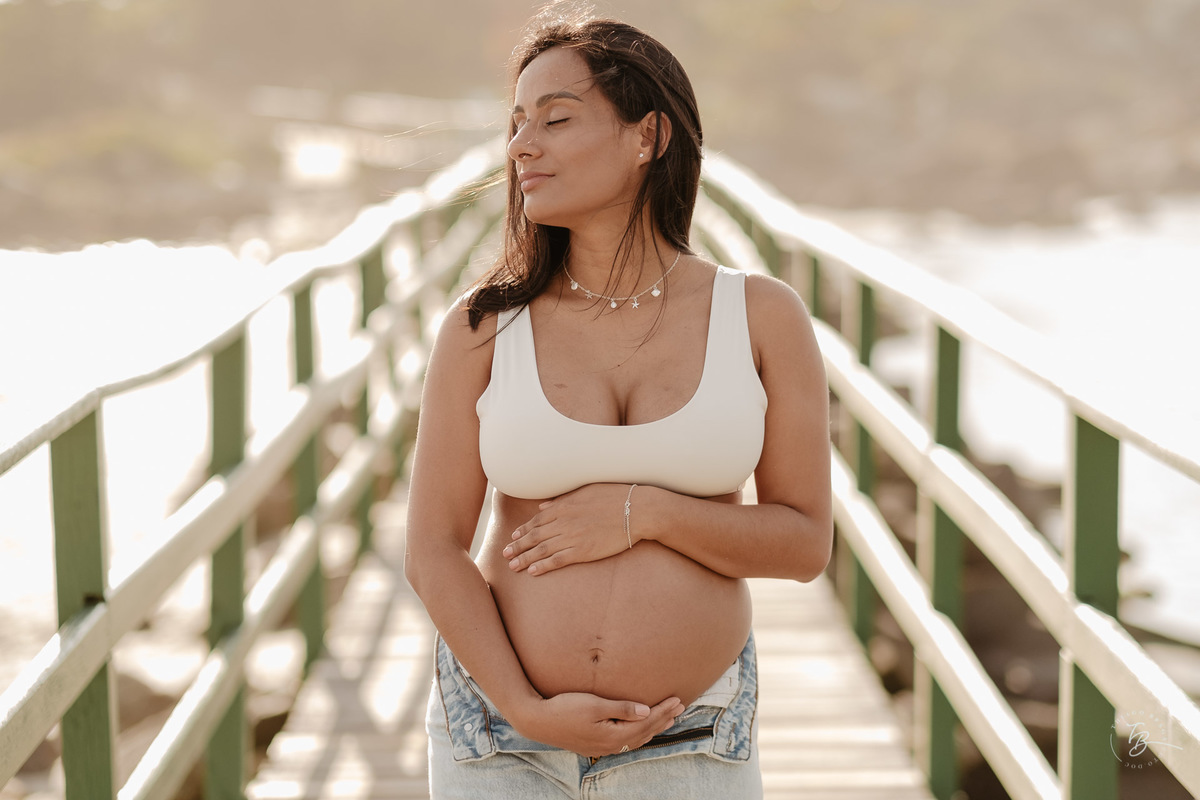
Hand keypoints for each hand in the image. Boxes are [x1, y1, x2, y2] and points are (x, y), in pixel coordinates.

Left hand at [504, 484, 635, 574]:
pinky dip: (543, 566)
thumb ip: (562, 499)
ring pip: (541, 550)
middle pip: (534, 536)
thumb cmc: (614, 496)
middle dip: (517, 546)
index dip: (523, 530)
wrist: (636, 510)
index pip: (536, 520)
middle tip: (505, 554)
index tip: (513, 537)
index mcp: (563, 506)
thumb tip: (543, 505)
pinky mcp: (583, 551)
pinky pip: (557, 560)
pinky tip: (532, 572)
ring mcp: (572, 537)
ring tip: (513, 566)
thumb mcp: (585, 491)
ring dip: (525, 558)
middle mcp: (563, 522)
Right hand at [515, 692, 684, 756]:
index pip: (646, 723)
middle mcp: (611, 744)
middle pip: (644, 732)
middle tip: (680, 707)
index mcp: (613, 735)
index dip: (663, 711)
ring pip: (636, 738)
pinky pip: (625, 740)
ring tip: (668, 719)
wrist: (537, 721)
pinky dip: (639, 733)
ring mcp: (602, 746)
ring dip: (653, 727)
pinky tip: (640, 729)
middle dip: (663, 719)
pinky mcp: (595, 744)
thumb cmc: (565, 708)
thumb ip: (622, 708)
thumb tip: (647, 711)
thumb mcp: (594, 705)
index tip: (678, 699)